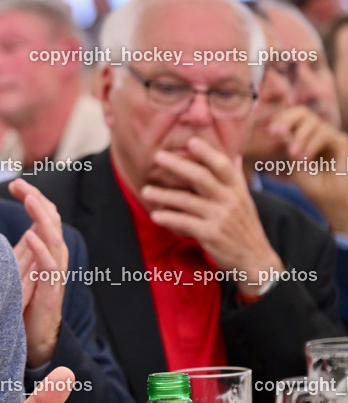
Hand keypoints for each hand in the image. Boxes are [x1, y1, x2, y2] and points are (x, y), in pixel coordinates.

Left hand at [8, 179, 67, 367]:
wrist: (32, 337)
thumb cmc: (24, 301)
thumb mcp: (18, 267)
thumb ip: (17, 247)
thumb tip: (1, 226)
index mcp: (46, 249)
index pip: (44, 215)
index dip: (33, 198)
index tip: (15, 184)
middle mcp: (54, 257)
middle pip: (51, 221)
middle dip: (36, 200)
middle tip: (19, 184)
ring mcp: (53, 274)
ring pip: (54, 238)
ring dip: (41, 217)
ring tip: (29, 200)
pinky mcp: (50, 292)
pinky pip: (49, 266)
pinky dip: (41, 249)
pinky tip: (30, 236)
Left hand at [142, 136, 283, 296]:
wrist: (256, 261)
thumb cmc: (244, 227)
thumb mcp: (245, 201)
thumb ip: (236, 179)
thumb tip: (235, 155)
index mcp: (237, 190)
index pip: (223, 165)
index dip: (207, 152)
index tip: (191, 141)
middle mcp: (230, 201)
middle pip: (201, 177)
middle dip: (178, 165)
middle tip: (157, 156)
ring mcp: (221, 218)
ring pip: (187, 201)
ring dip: (164, 195)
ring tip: (146, 191)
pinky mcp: (212, 235)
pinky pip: (185, 223)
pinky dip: (169, 218)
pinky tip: (156, 215)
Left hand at [269, 106, 347, 231]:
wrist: (335, 203)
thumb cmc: (316, 188)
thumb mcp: (295, 165)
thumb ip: (288, 146)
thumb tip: (276, 128)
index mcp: (306, 138)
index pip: (292, 118)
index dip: (280, 120)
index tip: (269, 130)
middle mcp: (320, 134)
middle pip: (302, 112)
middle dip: (286, 119)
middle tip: (275, 132)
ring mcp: (333, 137)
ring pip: (313, 122)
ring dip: (299, 137)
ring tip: (294, 155)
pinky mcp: (344, 143)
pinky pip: (325, 134)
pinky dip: (311, 144)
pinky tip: (305, 158)